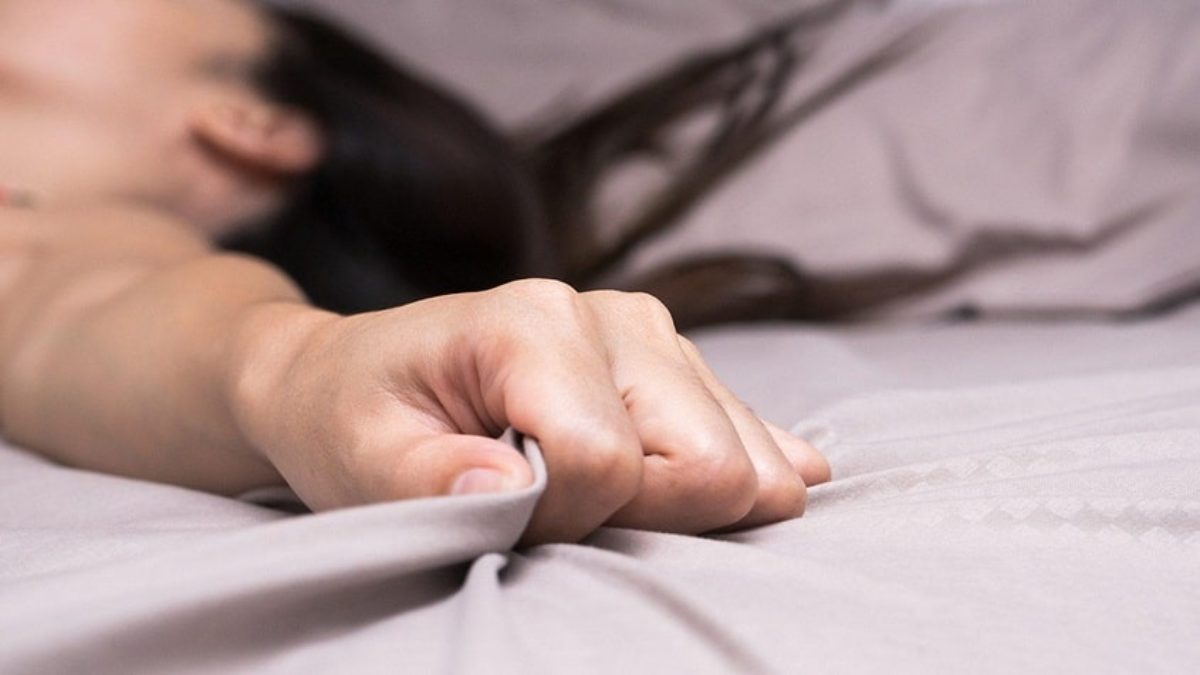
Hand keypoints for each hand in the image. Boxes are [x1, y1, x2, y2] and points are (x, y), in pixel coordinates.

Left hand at [231, 279, 829, 544]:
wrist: (355, 375)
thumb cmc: (357, 418)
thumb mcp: (359, 460)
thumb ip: (426, 481)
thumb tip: (507, 488)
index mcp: (534, 322)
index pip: (609, 462)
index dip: (561, 518)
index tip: (501, 506)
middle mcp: (613, 316)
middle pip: (709, 460)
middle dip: (640, 519)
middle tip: (558, 509)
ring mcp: (653, 337)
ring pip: (748, 458)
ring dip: (676, 507)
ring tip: (592, 493)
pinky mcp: (674, 363)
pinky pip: (754, 437)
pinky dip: (736, 483)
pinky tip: (712, 501)